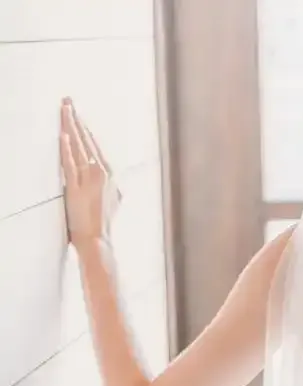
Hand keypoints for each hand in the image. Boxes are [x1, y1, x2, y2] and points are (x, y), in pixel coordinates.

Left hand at [59, 98, 121, 249]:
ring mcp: (89, 180)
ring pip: (79, 147)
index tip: (78, 114)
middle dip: (77, 119)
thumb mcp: (111, 200)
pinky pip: (70, 162)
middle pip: (87, 141)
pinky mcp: (76, 187)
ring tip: (64, 109)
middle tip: (68, 101)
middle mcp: (102, 174)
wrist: (98, 240)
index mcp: (110, 176)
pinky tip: (63, 135)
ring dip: (70, 126)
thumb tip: (105, 177)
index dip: (85, 127)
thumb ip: (107, 184)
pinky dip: (67, 148)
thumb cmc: (102, 224)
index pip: (95, 145)